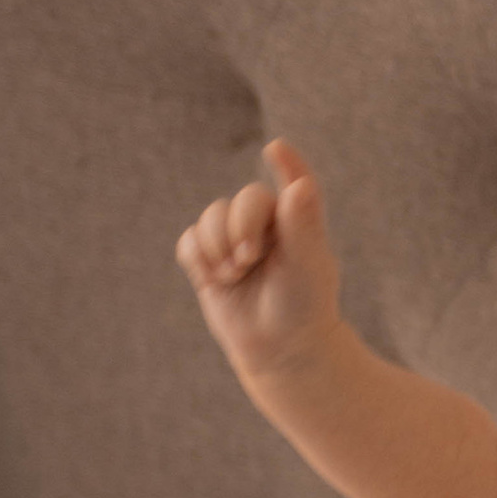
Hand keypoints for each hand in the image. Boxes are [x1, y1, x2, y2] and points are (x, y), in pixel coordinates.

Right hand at [175, 137, 341, 380]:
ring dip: (217, 244)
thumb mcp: (307, 264)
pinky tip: (215, 278)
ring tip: (234, 273)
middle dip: (240, 225)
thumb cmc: (303, 305)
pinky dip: (198, 256)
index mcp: (297, 220)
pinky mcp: (208, 262)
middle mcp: (265, 225)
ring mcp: (234, 242)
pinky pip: (189, 241)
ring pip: (210, 217)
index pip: (293, 182)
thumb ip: (302, 223)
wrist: (280, 348)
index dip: (287, 164)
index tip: (275, 149)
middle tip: (250, 258)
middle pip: (241, 199)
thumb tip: (300, 185)